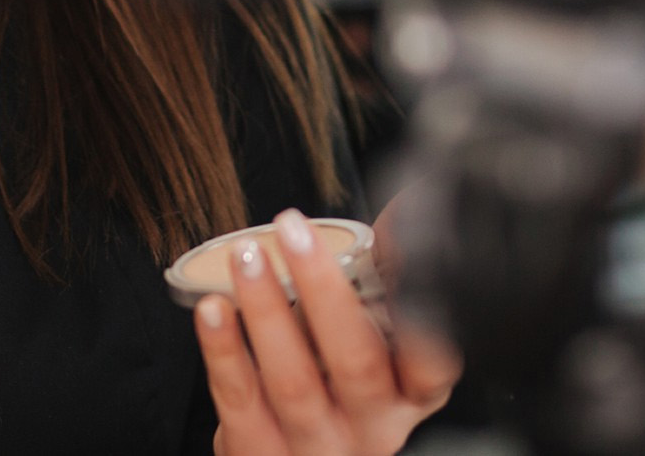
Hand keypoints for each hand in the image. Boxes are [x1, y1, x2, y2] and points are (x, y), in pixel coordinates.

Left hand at [195, 207, 461, 455]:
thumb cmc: (338, 380)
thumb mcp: (376, 341)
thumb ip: (385, 283)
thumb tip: (400, 214)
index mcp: (409, 393)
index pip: (431, 367)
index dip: (424, 330)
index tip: (405, 272)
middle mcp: (371, 427)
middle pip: (355, 364)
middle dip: (322, 289)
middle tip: (293, 228)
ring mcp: (317, 447)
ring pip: (294, 382)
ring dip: (266, 309)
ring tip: (247, 255)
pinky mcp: (261, 455)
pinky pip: (240, 400)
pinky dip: (223, 349)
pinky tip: (213, 308)